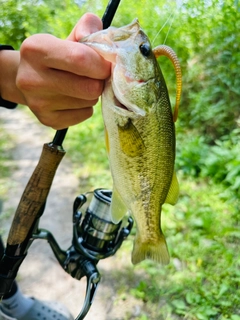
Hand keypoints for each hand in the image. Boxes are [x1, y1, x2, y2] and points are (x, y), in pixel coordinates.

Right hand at [14, 13, 109, 128]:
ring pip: (89, 102)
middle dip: (99, 81)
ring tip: (80, 86)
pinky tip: (75, 98)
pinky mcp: (47, 120)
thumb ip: (88, 30)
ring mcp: (38, 103)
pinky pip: (85, 115)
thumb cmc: (58, 55)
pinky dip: (86, 107)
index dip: (102, 64)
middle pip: (90, 88)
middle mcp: (32, 78)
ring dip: (92, 94)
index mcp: (36, 49)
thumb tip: (105, 43)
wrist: (29, 78)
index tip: (106, 64)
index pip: (81, 59)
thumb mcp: (69, 37)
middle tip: (94, 76)